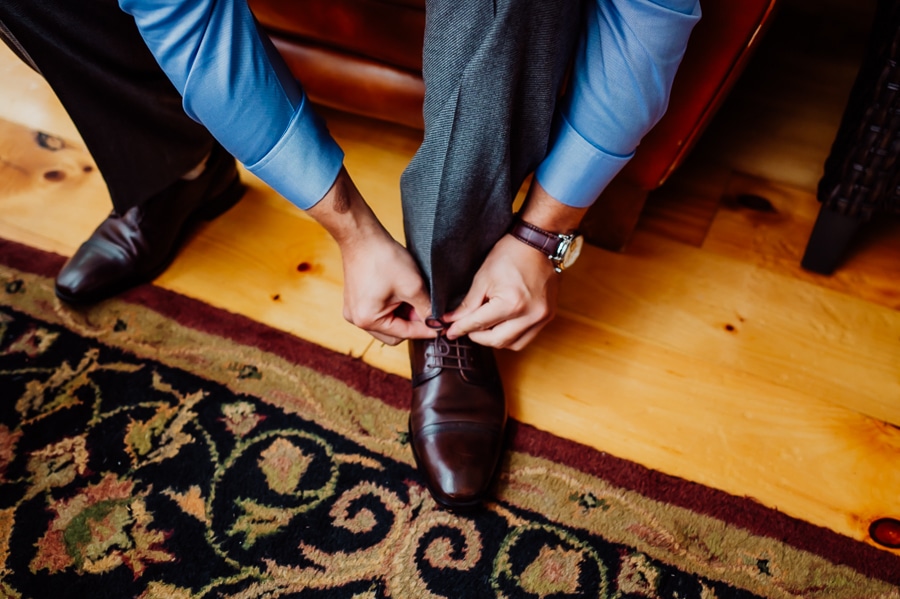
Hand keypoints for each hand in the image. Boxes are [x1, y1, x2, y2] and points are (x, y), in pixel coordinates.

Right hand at [340, 231, 434, 344]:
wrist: (362, 236)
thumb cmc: (383, 258)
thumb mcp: (413, 286)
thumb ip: (427, 309)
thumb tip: (437, 324)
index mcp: (368, 320)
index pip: (404, 334)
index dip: (425, 330)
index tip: (441, 328)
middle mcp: (356, 320)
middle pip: (394, 334)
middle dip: (412, 324)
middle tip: (427, 309)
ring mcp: (353, 311)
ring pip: (387, 324)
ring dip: (403, 315)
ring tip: (413, 298)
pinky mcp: (355, 301)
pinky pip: (378, 313)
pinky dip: (392, 308)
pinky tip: (401, 295)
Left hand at [443, 234, 557, 349]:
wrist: (535, 243)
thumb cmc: (509, 255)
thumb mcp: (482, 278)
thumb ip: (467, 305)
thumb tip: (451, 321)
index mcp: (512, 303)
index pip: (479, 324)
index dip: (461, 329)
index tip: (450, 332)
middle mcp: (530, 314)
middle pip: (497, 340)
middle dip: (478, 336)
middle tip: (466, 328)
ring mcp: (542, 317)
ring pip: (513, 344)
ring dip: (496, 339)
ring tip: (485, 325)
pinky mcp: (548, 317)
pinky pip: (526, 338)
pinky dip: (511, 336)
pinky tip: (502, 324)